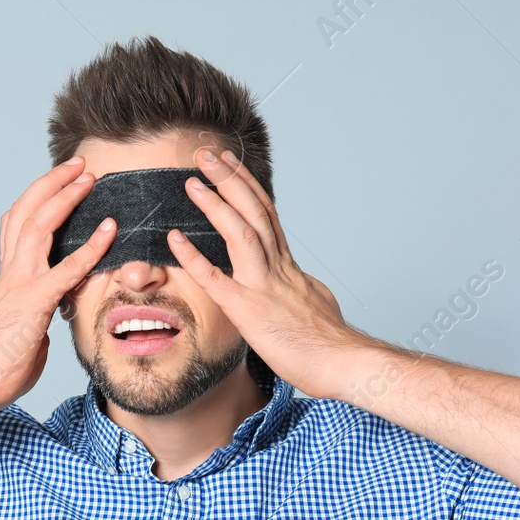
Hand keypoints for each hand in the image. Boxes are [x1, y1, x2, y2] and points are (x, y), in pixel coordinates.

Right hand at [0, 157, 116, 417]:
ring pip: (38, 226)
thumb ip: (35, 320)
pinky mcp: (34, 304)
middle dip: (52, 183)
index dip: (36, 199)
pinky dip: (90, 246)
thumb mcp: (22, 333)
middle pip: (25, 212)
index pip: (16, 225)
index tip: (58, 182)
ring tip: (88, 177)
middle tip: (78, 164)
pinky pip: (66, 269)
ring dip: (65, 198)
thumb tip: (45, 327)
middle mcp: (11, 273)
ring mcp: (20, 285)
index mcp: (8, 278)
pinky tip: (109, 230)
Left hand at [166, 148, 372, 397]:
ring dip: (215, 203)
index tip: (231, 165)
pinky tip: (174, 237)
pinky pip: (215, 279)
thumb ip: (303, 290)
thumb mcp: (318, 307)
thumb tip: (301, 284)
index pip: (268, 216)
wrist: (345, 365)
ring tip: (192, 180)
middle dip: (230, 179)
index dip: (247, 188)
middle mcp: (279, 269)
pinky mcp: (248, 311)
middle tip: (207, 154)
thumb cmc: (331, 346)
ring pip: (241, 232)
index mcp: (291, 268)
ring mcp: (264, 287)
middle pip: (255, 211)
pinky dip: (193, 256)